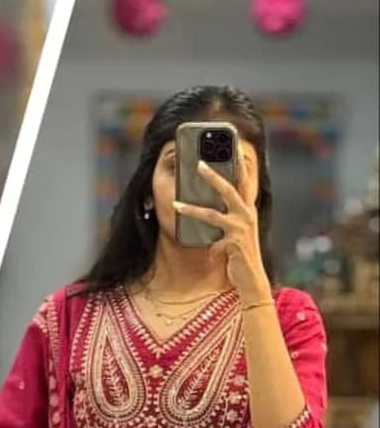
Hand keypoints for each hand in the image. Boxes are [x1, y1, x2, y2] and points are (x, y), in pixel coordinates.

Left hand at [173, 156, 271, 304]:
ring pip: (212, 214)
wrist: (252, 279)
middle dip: (213, 174)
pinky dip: (209, 249)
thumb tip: (209, 215)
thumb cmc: (242, 257)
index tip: (232, 148)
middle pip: (229, 188)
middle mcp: (247, 215)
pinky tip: (209, 257)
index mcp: (248, 210)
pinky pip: (213, 241)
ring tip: (175, 204)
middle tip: (198, 163)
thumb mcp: (234, 235)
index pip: (244, 182)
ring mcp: (241, 228)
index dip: (239, 165)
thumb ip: (226, 222)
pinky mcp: (234, 242)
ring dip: (191, 209)